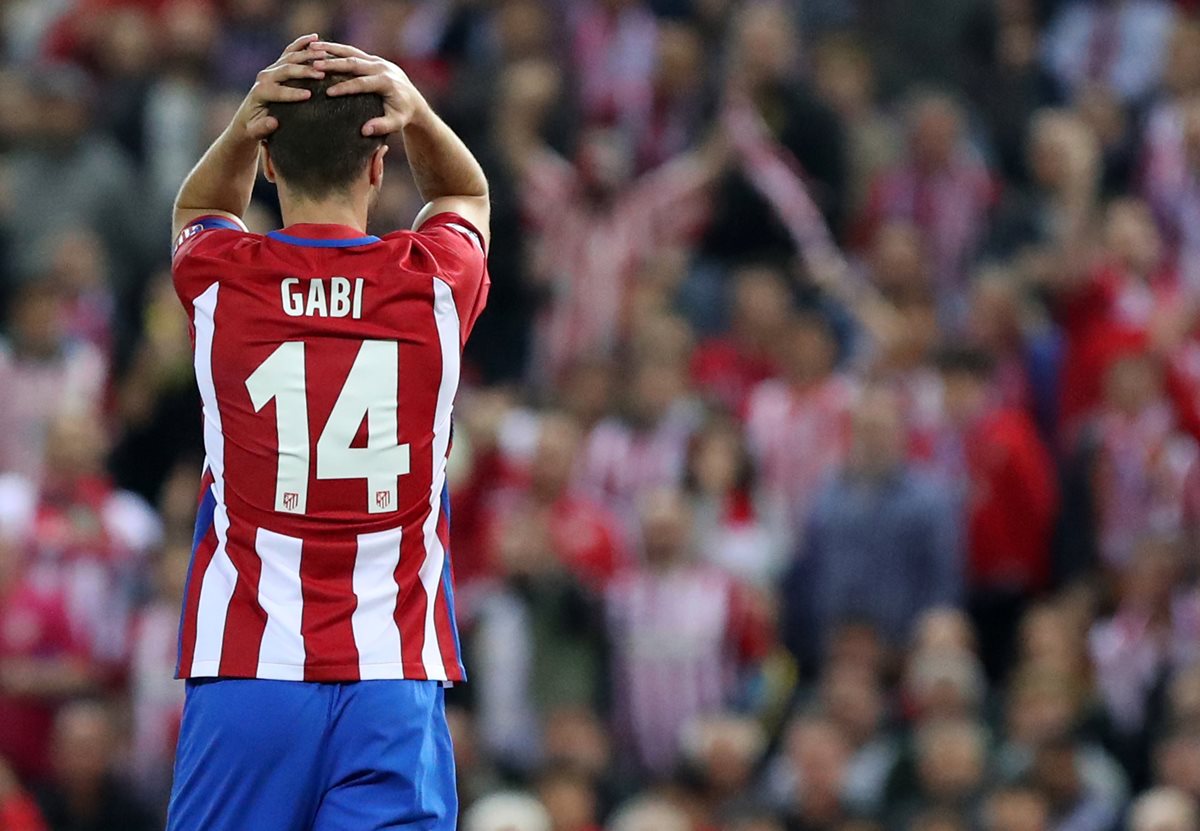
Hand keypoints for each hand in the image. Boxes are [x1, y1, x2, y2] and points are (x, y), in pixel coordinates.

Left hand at [235, 34, 328, 140]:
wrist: (250, 115)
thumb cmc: (255, 126)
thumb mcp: (255, 132)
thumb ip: (262, 128)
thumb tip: (273, 122)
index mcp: (260, 92)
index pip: (277, 90)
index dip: (292, 92)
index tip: (309, 95)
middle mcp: (265, 76)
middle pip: (285, 69)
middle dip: (304, 71)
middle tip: (322, 73)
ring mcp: (272, 68)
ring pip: (290, 57)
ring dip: (308, 55)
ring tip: (325, 55)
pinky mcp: (278, 64)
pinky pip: (291, 51)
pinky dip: (302, 43)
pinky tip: (315, 37)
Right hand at [311, 42, 427, 135]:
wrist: (413, 100)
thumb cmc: (403, 114)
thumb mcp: (396, 123)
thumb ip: (382, 126)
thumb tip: (364, 131)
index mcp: (387, 82)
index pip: (363, 83)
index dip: (346, 87)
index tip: (329, 92)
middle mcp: (381, 67)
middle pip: (354, 63)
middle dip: (333, 64)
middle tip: (314, 65)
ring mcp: (376, 60)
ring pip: (351, 52)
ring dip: (331, 49)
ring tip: (311, 48)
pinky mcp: (372, 59)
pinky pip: (352, 51)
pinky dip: (336, 49)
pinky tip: (319, 48)